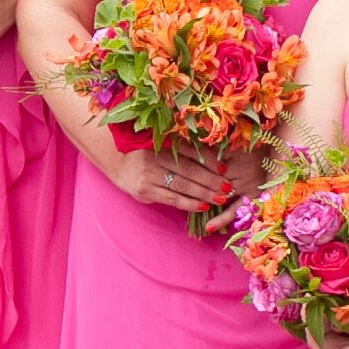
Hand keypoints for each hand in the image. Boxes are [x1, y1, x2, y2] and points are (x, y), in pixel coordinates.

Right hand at [107, 139, 231, 216]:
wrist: (120, 164)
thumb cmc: (149, 154)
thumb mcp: (163, 146)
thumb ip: (184, 150)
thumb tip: (217, 158)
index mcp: (162, 142)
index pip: (191, 152)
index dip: (209, 160)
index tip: (224, 169)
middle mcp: (155, 157)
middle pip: (189, 170)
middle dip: (211, 180)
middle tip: (227, 187)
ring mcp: (148, 175)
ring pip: (182, 185)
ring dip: (204, 193)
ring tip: (220, 198)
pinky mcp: (144, 191)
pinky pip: (172, 198)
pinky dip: (189, 203)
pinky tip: (203, 206)